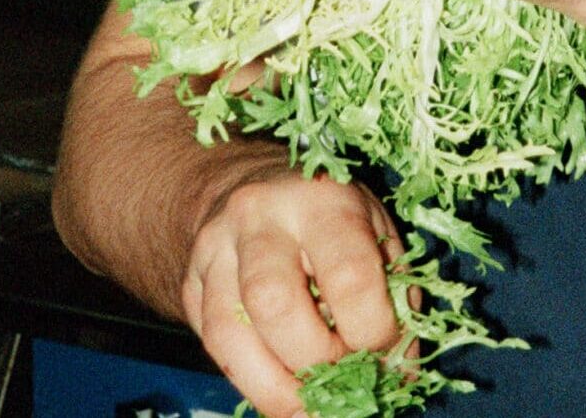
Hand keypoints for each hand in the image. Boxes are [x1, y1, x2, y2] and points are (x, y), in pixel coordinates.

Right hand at [182, 167, 403, 417]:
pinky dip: (250, 381)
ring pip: (230, 333)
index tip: (385, 354)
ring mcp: (215, 247)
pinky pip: (212, 344)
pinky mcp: (189, 280)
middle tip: (341, 377)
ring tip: (309, 407)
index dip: (373, 332)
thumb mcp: (375, 231)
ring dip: (275, 388)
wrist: (258, 189)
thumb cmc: (331, 216)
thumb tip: (396, 370)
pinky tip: (280, 390)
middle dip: (315, 360)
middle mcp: (260, 215)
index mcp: (321, 199)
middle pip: (276, 304)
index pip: (349, 275)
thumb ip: (392, 294)